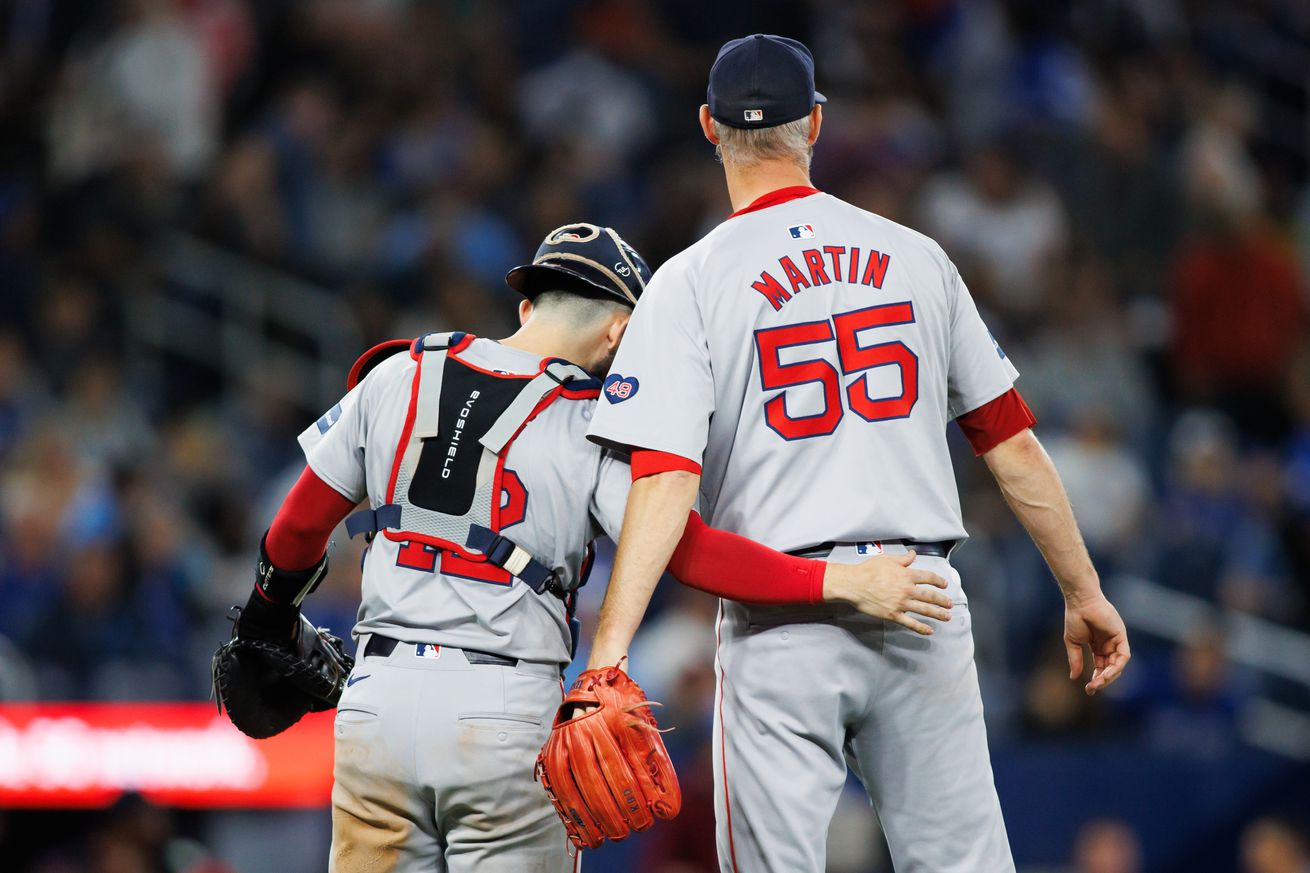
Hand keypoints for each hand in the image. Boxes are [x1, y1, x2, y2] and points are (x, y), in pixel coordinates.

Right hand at [822, 551, 951, 634]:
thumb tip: (913, 555)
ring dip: (938, 614)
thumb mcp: (886, 559)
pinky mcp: (893, 614)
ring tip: (947, 617)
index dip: (938, 581)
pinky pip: (910, 623)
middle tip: (950, 604)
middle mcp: (907, 589)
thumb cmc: (868, 570)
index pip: (928, 577)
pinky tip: (929, 631)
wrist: (854, 585)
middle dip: (942, 600)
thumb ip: (902, 559)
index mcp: (906, 575)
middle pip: (930, 596)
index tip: (944, 584)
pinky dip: (921, 628)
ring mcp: (901, 603)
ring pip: (924, 610)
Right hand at [1063, 592, 1129, 695]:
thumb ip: (1075, 660)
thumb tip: (1074, 677)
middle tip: (1092, 688)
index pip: (1100, 667)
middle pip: (1110, 668)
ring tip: (1097, 683)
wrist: (1080, 602)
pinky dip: (1116, 667)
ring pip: (1117, 665)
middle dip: (1102, 680)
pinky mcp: (1121, 637)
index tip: (1088, 689)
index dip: (1096, 679)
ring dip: (1108, 676)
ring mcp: (1116, 641)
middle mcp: (1109, 645)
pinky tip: (1106, 674)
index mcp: (1098, 646)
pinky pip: (1123, 657)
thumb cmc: (1075, 618)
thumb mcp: (1073, 643)